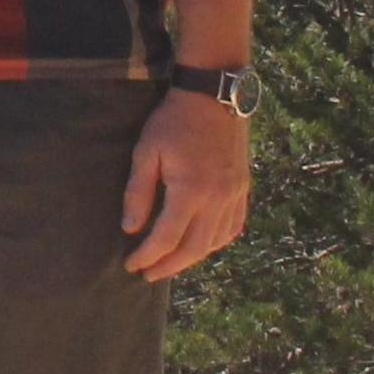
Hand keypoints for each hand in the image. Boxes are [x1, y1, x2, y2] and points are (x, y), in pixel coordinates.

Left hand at [122, 87, 251, 280]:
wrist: (214, 98)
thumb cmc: (173, 121)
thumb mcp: (146, 151)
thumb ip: (138, 191)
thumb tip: (130, 228)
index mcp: (191, 192)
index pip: (167, 237)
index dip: (148, 256)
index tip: (131, 266)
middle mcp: (218, 201)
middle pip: (194, 249)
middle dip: (169, 266)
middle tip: (148, 275)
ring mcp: (235, 197)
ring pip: (215, 243)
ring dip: (192, 259)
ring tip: (169, 263)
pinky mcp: (243, 191)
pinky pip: (232, 229)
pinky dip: (214, 244)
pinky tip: (201, 245)